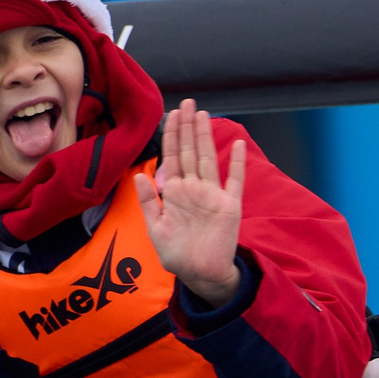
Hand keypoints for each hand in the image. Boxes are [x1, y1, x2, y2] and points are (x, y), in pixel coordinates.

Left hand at [134, 100, 245, 308]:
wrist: (199, 274)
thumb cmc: (176, 253)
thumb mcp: (155, 228)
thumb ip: (149, 202)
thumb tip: (140, 174)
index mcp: (175, 192)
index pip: (172, 157)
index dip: (171, 135)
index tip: (171, 114)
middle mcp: (194, 188)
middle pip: (190, 151)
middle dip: (187, 127)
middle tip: (187, 103)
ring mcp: (212, 195)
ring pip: (208, 159)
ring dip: (205, 137)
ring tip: (203, 115)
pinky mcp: (230, 205)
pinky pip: (235, 180)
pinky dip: (237, 163)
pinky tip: (239, 144)